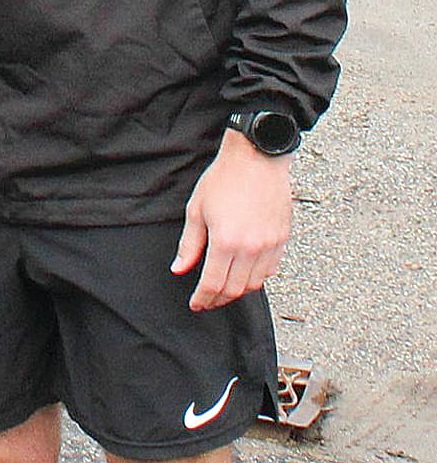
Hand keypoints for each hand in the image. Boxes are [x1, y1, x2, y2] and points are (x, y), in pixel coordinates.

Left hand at [172, 129, 293, 311]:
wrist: (256, 158)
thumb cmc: (224, 179)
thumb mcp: (196, 210)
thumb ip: (189, 244)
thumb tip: (180, 268)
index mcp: (226, 242)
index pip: (213, 283)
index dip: (203, 298)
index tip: (196, 304)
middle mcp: (252, 248)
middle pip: (236, 288)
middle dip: (219, 299)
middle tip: (207, 299)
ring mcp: (270, 244)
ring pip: (256, 283)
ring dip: (239, 290)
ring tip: (224, 288)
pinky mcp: (283, 238)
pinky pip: (271, 269)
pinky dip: (257, 277)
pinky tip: (245, 273)